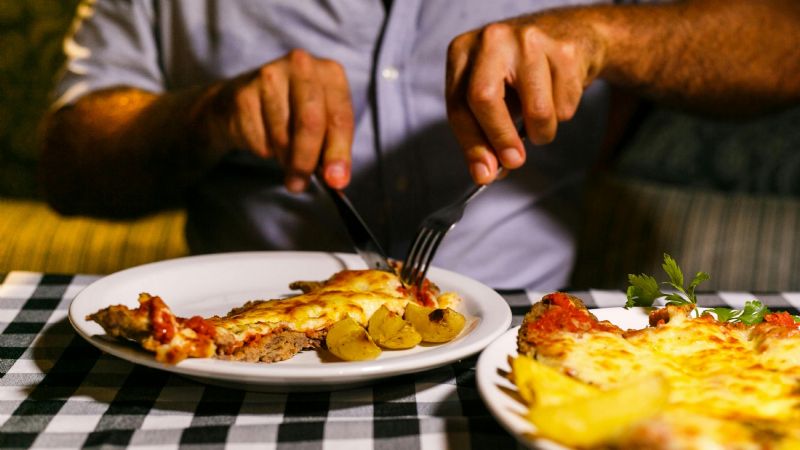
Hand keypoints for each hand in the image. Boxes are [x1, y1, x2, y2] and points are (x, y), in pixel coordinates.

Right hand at [210, 49, 353, 191]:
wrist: (243, 101)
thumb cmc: (293, 113)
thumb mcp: (323, 124)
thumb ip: (333, 149)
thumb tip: (337, 179)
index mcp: (330, 73)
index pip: (340, 117)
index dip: (339, 152)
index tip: (336, 180)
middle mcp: (301, 66)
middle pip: (310, 123)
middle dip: (306, 160)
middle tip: (301, 183)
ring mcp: (269, 76)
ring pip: (282, 136)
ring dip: (284, 158)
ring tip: (284, 152)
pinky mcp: (244, 95)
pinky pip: (259, 139)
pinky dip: (264, 150)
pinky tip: (264, 137)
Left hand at [446, 12, 605, 183]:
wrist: (570, 36)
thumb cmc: (521, 74)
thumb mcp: (493, 98)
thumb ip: (484, 135)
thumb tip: (486, 172)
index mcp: (463, 52)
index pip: (458, 105)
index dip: (471, 144)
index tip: (484, 173)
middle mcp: (492, 40)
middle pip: (485, 98)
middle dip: (500, 138)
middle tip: (514, 161)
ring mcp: (529, 40)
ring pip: (536, 109)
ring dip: (542, 131)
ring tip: (541, 123)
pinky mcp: (563, 50)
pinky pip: (565, 105)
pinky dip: (563, 114)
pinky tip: (558, 95)